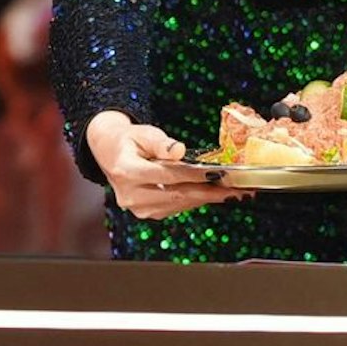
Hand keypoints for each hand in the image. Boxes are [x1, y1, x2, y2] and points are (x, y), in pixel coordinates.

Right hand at [86, 110, 250, 219]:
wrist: (110, 154)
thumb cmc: (129, 140)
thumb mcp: (142, 133)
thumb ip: (160, 143)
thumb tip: (179, 150)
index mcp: (127, 171)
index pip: (168, 175)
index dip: (195, 176)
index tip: (219, 175)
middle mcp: (130, 194)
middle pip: (177, 195)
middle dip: (210, 193)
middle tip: (236, 190)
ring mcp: (137, 207)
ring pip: (179, 204)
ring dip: (207, 199)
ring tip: (233, 193)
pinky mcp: (146, 213)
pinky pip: (175, 208)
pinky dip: (195, 200)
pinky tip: (213, 194)